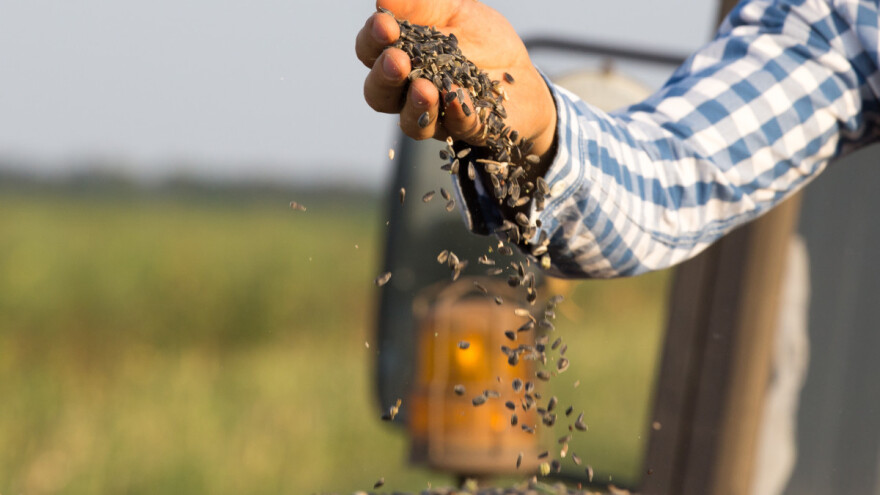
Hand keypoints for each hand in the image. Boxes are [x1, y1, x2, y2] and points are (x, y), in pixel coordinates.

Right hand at [355, 0, 556, 162]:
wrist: (524, 75)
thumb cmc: (482, 41)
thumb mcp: (455, 11)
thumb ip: (421, 6)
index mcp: (400, 56)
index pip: (370, 51)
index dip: (372, 40)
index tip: (384, 24)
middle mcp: (408, 92)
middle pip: (379, 93)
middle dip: (385, 76)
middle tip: (397, 61)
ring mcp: (436, 116)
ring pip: (411, 121)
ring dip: (416, 105)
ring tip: (425, 88)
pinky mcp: (466, 131)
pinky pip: (457, 129)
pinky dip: (458, 115)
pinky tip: (462, 98)